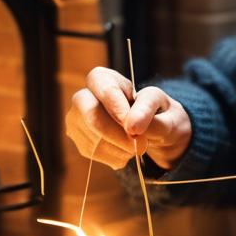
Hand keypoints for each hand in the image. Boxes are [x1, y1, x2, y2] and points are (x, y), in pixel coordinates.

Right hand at [65, 67, 191, 171]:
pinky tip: (125, 152)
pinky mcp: (78, 140)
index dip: (119, 109)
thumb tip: (131, 126)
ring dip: (120, 148)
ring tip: (136, 147)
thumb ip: (147, 110)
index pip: (105, 91)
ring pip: (93, 138)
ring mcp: (76, 119)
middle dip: (117, 134)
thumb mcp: (159, 105)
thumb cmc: (153, 109)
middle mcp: (83, 97)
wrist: (150, 127)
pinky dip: (114, 157)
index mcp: (103, 78)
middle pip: (91, 115)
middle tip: (139, 145)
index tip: (134, 128)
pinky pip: (93, 153)